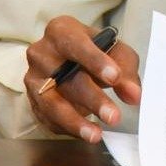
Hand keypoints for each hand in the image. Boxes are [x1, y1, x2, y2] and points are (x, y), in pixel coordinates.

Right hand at [24, 15, 141, 142]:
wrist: (71, 59)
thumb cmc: (95, 51)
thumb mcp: (115, 51)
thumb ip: (126, 70)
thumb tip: (133, 95)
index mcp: (61, 31)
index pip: (76, 44)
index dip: (96, 61)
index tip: (114, 77)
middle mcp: (41, 53)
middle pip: (66, 77)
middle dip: (92, 99)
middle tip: (113, 116)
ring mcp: (33, 78)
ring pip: (51, 103)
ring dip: (74, 121)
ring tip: (96, 135)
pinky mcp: (31, 101)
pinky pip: (47, 119)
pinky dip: (67, 128)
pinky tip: (85, 133)